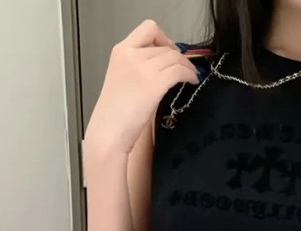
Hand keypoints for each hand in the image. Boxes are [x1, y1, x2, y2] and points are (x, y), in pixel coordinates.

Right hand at [83, 19, 199, 159]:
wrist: (109, 132)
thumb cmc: (115, 114)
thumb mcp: (123, 79)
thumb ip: (139, 67)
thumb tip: (165, 64)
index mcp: (121, 51)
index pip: (148, 29)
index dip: (164, 38)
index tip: (169, 51)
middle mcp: (131, 55)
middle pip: (165, 47)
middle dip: (178, 57)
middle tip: (185, 69)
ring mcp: (143, 69)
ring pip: (175, 57)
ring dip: (187, 65)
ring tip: (191, 76)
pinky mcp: (154, 84)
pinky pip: (179, 71)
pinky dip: (189, 74)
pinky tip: (191, 81)